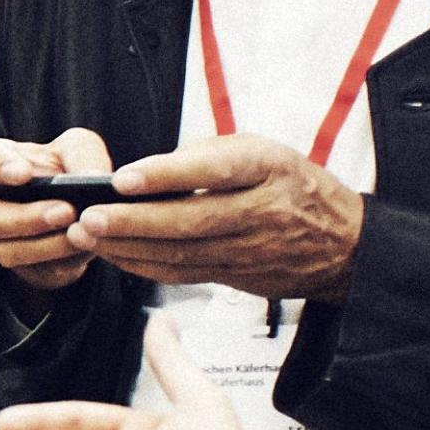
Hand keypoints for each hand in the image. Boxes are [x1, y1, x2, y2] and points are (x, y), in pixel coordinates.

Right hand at [0, 129, 115, 293]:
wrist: (79, 208)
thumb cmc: (64, 167)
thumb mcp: (76, 148)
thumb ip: (82, 155)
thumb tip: (91, 178)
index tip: (24, 173)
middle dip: (24, 217)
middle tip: (66, 211)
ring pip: (5, 250)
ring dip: (46, 244)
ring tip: (80, 231)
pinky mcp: (18, 266)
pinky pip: (33, 270)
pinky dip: (61, 259)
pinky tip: (85, 246)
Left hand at [70, 135, 364, 298]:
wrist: (343, 245)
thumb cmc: (292, 185)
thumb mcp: (264, 152)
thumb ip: (208, 154)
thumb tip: (149, 170)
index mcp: (268, 169)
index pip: (215, 170)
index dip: (167, 175)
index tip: (124, 178)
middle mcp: (261, 211)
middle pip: (190, 222)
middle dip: (133, 222)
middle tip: (88, 217)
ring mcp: (249, 250)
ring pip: (180, 254)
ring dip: (127, 248)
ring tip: (86, 236)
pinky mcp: (236, 278)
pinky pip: (182, 273)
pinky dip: (143, 266)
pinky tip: (112, 254)